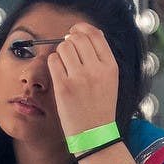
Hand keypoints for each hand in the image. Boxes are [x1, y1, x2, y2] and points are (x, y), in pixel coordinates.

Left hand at [46, 22, 118, 136]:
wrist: (95, 134)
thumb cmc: (99, 107)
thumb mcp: (110, 80)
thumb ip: (100, 58)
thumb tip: (82, 34)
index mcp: (110, 66)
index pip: (95, 34)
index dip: (82, 29)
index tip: (74, 32)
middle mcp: (96, 69)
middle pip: (77, 38)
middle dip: (69, 40)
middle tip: (67, 51)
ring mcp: (79, 78)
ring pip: (64, 46)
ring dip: (60, 51)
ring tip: (64, 64)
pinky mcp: (63, 87)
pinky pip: (53, 60)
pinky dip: (53, 62)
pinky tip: (58, 71)